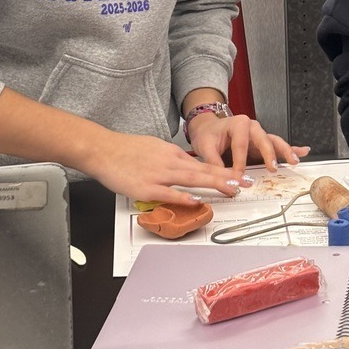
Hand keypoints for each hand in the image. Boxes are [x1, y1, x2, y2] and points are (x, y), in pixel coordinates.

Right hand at [85, 129, 259, 205]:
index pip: (202, 163)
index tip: (238, 176)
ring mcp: (159, 174)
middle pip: (203, 170)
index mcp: (172, 153)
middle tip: (245, 184)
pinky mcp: (146, 187)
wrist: (104, 149)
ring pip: (191, 179)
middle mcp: (170, 162)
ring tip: (231, 190)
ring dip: (213, 184)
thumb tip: (185, 167)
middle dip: (226, 178)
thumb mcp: (155, 148)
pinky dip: (182, 196)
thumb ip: (171, 158)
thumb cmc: (127, 150)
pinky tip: (195, 199)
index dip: (222, 170)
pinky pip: (168, 192)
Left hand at [188, 111, 309, 174]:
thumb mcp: (205, 146)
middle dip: (269, 154)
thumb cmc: (209, 135)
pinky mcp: (263, 145)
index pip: (241, 145)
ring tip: (294, 160)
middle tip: (273, 168)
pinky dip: (292, 149)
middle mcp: (252, 127)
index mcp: (238, 124)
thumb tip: (222, 178)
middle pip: (264, 140)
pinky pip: (279, 146)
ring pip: (275, 142)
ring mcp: (260, 135)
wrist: (210, 130)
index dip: (239, 162)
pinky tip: (304, 151)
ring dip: (286, 152)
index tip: (238, 176)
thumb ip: (213, 162)